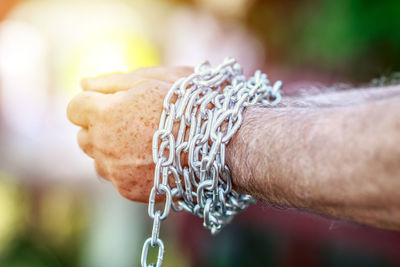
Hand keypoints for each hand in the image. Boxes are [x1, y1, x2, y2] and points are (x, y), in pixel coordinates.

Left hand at [67, 67, 191, 201]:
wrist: (215, 146)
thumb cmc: (187, 106)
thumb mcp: (152, 81)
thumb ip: (112, 81)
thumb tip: (82, 82)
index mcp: (104, 113)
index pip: (75, 108)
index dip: (92, 103)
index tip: (112, 104)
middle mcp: (103, 145)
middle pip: (84, 135)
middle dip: (100, 127)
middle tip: (131, 122)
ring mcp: (115, 171)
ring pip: (98, 159)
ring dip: (111, 150)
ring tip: (142, 144)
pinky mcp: (128, 190)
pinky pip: (115, 178)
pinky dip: (126, 169)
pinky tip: (150, 160)